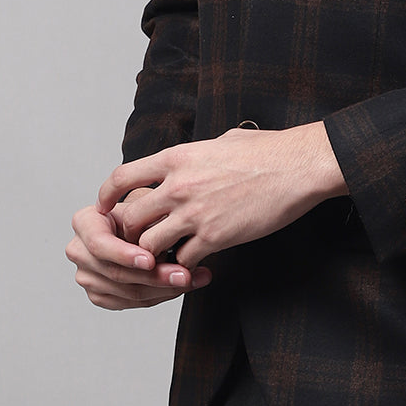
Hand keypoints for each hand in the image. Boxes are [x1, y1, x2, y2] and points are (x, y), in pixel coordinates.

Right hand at [66, 194, 211, 310]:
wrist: (140, 224)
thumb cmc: (142, 208)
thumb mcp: (146, 202)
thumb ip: (150, 216)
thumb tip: (167, 233)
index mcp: (85, 222)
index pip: (99, 243)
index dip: (124, 254)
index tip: (150, 260)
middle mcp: (80, 250)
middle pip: (116, 273)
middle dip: (155, 276)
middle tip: (185, 274)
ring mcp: (87, 276)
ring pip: (127, 292)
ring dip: (164, 289)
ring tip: (193, 279)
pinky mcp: (100, 294)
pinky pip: (131, 302)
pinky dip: (159, 296)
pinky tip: (180, 286)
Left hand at [96, 122, 347, 268]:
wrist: (298, 167)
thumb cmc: (268, 151)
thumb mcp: (223, 140)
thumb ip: (198, 153)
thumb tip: (192, 158)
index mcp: (177, 157)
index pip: (123, 177)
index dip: (108, 196)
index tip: (107, 209)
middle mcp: (179, 185)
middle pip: (131, 218)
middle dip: (132, 232)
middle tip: (141, 241)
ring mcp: (195, 213)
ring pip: (149, 245)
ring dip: (155, 253)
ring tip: (167, 256)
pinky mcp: (215, 237)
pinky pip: (182, 260)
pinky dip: (184, 265)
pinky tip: (195, 263)